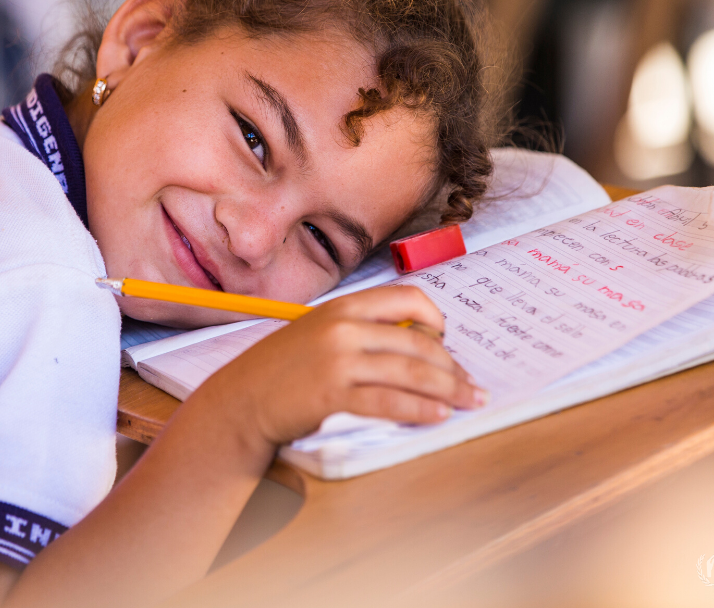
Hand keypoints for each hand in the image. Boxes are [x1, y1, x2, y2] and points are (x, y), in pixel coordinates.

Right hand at [193, 285, 484, 449]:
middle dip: (452, 366)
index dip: (436, 318)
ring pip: (410, 372)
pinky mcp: (332, 394)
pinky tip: (437, 415)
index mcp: (342, 306)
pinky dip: (420, 409)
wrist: (241, 400)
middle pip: (417, 341)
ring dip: (447, 389)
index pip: (406, 298)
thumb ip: (359, 330)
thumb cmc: (282, 369)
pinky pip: (389, 401)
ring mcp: (337, 360)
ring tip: (467, 402)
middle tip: (472, 385)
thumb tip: (415, 342)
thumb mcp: (318, 332)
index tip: (448, 339)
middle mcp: (343, 327)